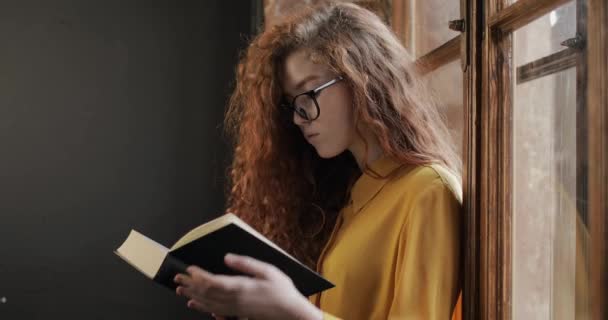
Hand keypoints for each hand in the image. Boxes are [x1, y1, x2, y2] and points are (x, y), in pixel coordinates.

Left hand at [173, 253, 321, 319]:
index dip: (198, 275)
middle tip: (176, 278)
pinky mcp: (236, 314)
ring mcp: (234, 309)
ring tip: (180, 290)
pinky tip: (194, 304)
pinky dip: (201, 307)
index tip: (189, 268)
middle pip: (205, 293)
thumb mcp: (267, 271)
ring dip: (192, 296)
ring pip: (207, 303)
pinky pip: (213, 311)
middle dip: (190, 285)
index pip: (211, 281)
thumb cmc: (282, 291)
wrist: (290, 313)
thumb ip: (246, 264)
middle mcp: (233, 299)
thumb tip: (227, 258)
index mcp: (240, 286)